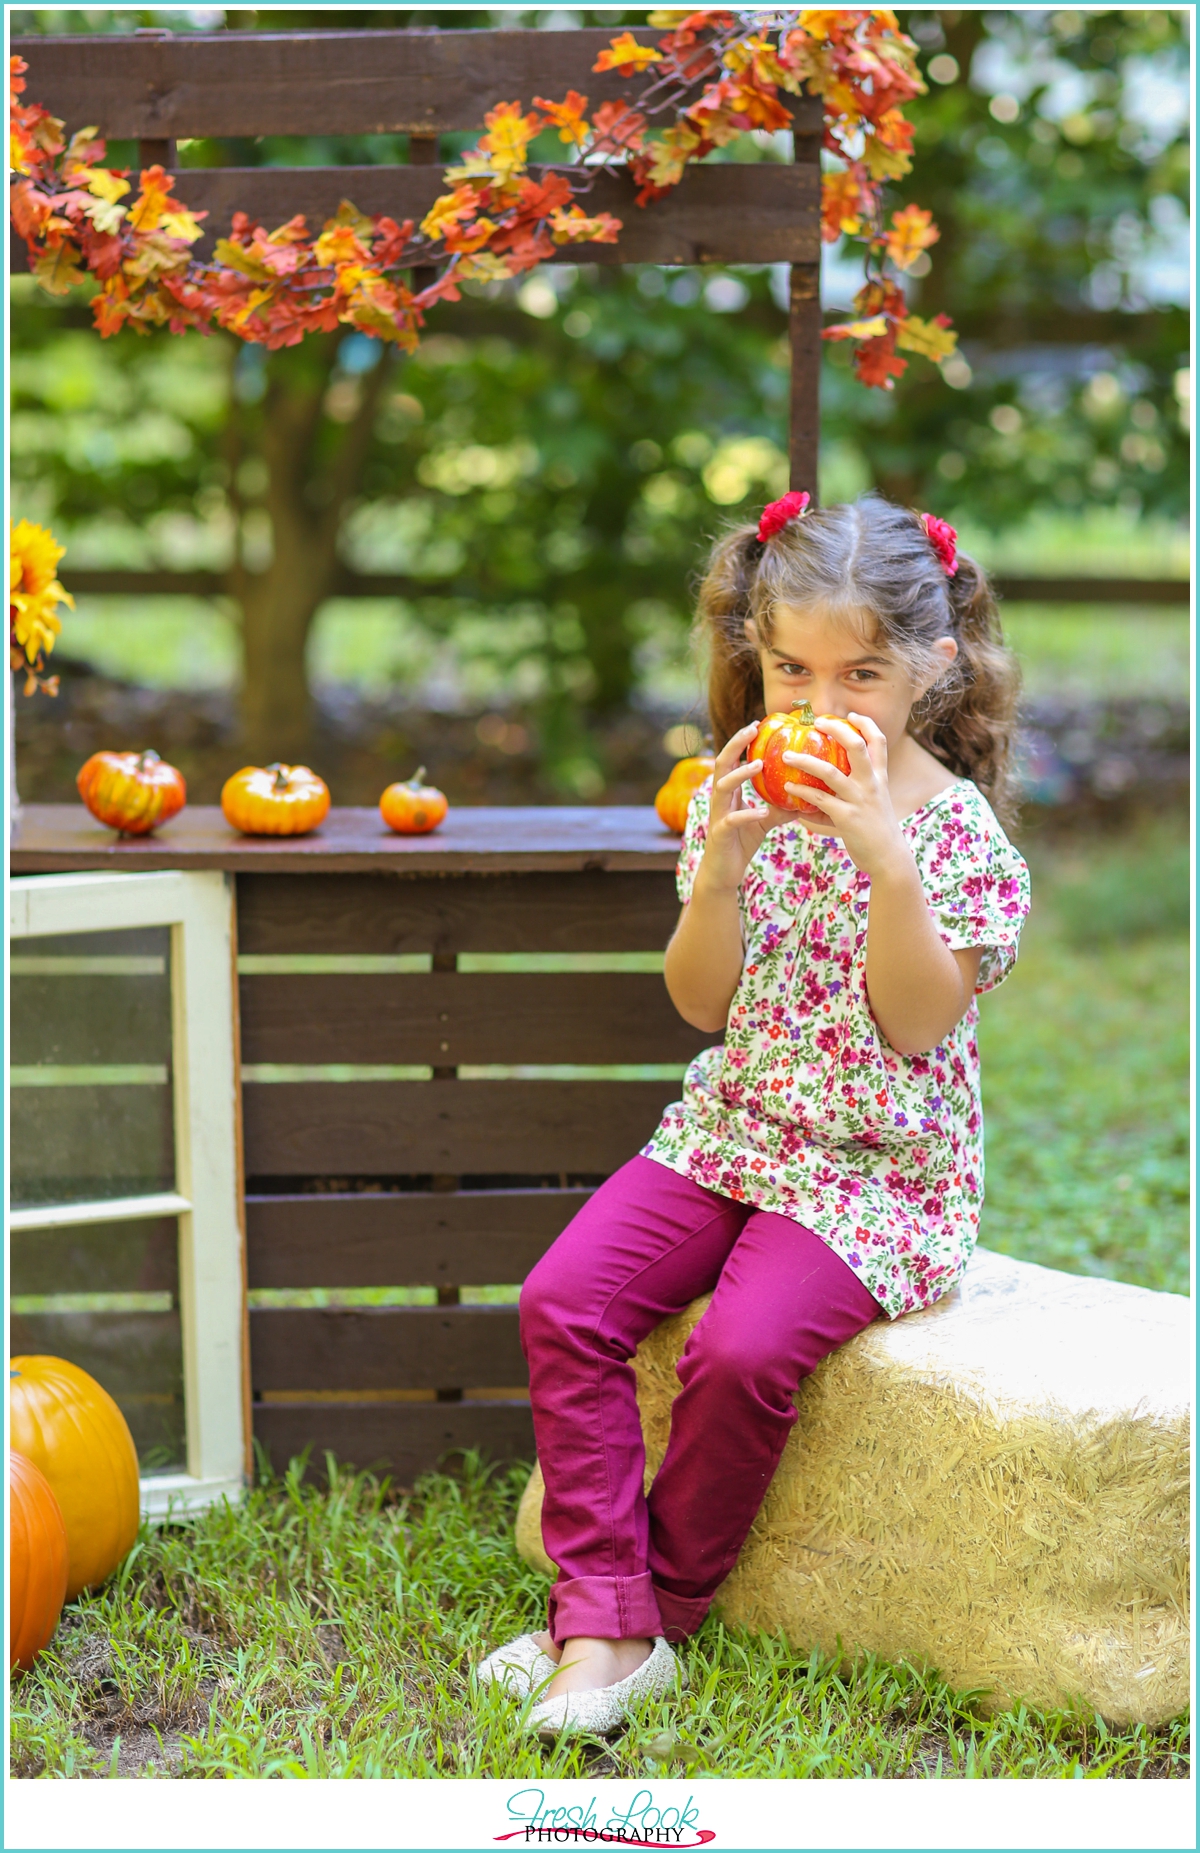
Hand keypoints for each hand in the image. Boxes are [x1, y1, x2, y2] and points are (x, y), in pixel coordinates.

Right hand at [696, 723, 794, 894]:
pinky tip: (763, 811)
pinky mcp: (720, 834)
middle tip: (752, 730)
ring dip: (740, 774)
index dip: (741, 741)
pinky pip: (732, 820)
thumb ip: (781, 806)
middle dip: (735, 745)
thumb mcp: (765, 821)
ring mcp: (717, 815)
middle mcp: (720, 799)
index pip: (732, 759)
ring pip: (722, 788)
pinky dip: (748, 814)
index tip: (758, 724)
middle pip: (721, 764)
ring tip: (757, 765)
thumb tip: (809, 794)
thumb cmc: (742, 842)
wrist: (723, 873)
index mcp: (729, 792)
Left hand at [781, 713, 906, 877]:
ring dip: (805, 761)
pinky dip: (801, 792)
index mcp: (880, 777)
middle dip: (836, 729)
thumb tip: (826, 785)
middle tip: (816, 722)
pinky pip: (819, 800)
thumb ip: (856, 790)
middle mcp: (872, 784)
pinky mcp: (846, 818)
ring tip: (787, 755)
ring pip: (829, 772)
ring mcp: (859, 799)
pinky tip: (788, 788)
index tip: (850, 715)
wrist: (889, 858)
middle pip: (856, 745)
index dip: (866, 724)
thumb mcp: (874, 803)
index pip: (879, 741)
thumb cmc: (877, 831)